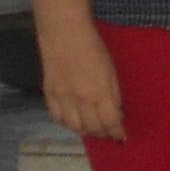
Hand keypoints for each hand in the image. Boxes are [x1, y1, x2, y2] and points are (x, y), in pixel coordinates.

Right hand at [40, 25, 125, 140]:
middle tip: (109, 135)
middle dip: (103, 134)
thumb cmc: (93, 47)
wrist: (64, 33)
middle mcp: (80, 99)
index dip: (117, 132)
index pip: (110, 121)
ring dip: (85, 132)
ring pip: (73, 127)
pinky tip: (74, 122)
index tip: (121, 137)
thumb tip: (116, 113)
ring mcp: (62, 97)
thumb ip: (113, 94)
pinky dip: (67, 124)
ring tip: (93, 130)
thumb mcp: (111, 70)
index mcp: (99, 91)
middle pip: (92, 127)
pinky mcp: (48, 94)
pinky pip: (57, 118)